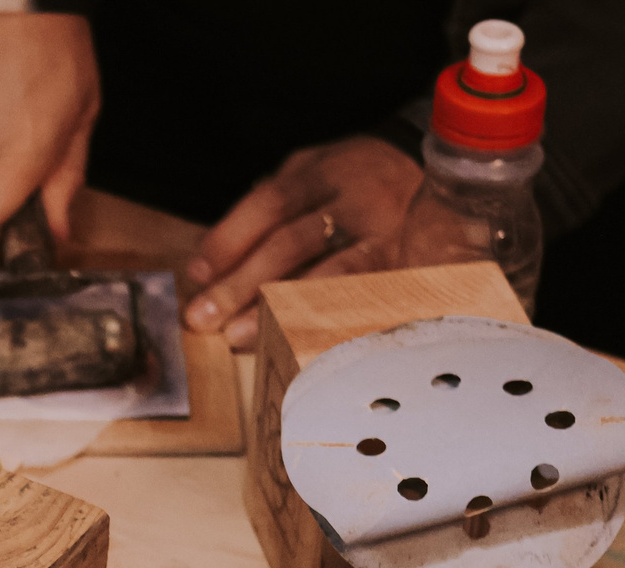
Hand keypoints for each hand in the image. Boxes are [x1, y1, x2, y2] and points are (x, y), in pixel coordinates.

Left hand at [184, 136, 421, 348]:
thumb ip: (262, 209)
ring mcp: (383, 234)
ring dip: (277, 308)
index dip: (230, 239)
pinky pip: (358, 296)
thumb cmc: (348, 181)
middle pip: (291, 242)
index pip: (270, 203)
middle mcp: (356, 200)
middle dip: (242, 283)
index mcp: (324, 172)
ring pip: (326, 274)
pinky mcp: (401, 265)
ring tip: (238, 336)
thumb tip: (207, 258)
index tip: (196, 274)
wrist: (427, 170)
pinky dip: (322, 318)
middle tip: (204, 317)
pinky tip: (290, 339)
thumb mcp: (307, 174)